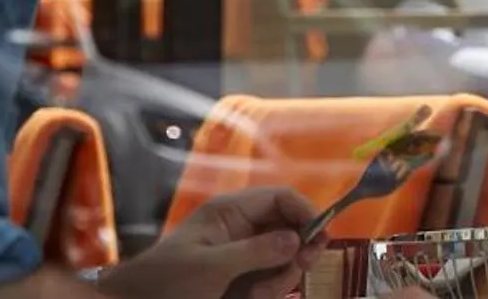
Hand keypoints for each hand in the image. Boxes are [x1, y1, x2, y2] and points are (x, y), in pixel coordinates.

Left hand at [101, 186, 322, 298]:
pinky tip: (253, 298)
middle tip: (296, 272)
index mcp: (231, 212)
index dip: (305, 212)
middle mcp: (240, 227)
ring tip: (258, 296)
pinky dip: (270, 288)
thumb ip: (257, 251)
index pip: (281, 198)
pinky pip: (270, 276)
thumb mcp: (212, 268)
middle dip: (295, 252)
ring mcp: (241, 253)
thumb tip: (298, 239)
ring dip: (281, 277)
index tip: (320, 239)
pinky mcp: (239, 276)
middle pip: (289, 228)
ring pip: (283, 257)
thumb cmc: (167, 283)